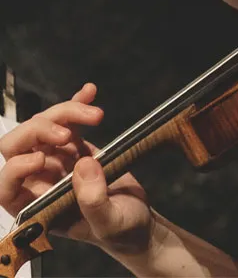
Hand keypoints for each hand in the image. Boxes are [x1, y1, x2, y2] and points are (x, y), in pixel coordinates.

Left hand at [0, 84, 153, 255]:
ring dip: (65, 113)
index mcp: (37, 206)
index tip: (42, 159)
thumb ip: (93, 201)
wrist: (139, 219)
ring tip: (96, 116)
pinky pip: (68, 122)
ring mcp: (58, 161)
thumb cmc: (121, 230)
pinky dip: (77, 104)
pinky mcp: (76, 147)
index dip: (16, 168)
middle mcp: (40, 182)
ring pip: (44, 127)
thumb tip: (83, 165)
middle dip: (38, 132)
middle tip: (68, 133)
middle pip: (19, 147)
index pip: (7, 185)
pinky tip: (89, 91)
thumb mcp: (109, 223)